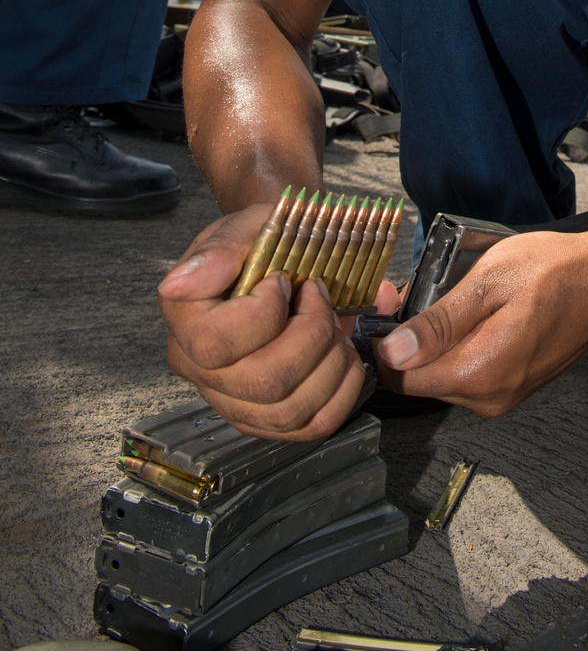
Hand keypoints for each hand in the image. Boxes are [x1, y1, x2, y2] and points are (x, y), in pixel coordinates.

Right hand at [157, 204, 395, 439]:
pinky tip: (341, 354)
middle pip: (263, 383)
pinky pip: (313, 425)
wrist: (278, 253)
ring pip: (291, 411)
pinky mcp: (268, 418)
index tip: (284, 280)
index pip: (216, 343)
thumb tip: (177, 285)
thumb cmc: (260, 242)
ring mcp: (234, 401)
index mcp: (185, 322)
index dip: (264, 311)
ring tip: (333, 324)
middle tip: (319, 296)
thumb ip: (216, 253)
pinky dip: (343, 390)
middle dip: (312, 334)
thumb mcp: (242, 228)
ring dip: (332, 361)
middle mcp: (200, 371)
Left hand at [375, 228, 587, 415]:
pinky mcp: (514, 386)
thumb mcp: (489, 282)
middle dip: (409, 338)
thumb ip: (439, 323)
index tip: (388, 302)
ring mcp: (504, 396)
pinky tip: (472, 311)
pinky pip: (468, 371)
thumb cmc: (556, 271)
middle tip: (413, 287)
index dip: (385, 341)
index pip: (401, 379)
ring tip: (450, 294)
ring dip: (435, 339)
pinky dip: (459, 344)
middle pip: (421, 378)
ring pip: (443, 374)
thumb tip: (393, 353)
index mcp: (480, 374)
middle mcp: (490, 397)